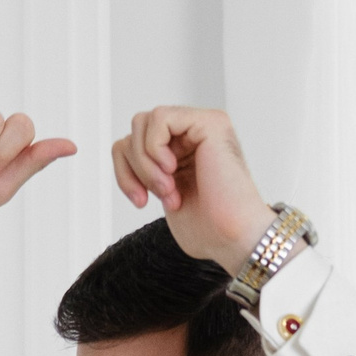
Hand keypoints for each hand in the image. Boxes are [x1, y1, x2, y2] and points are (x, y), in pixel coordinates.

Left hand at [111, 107, 271, 268]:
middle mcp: (191, 134)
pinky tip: (172, 170)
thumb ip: (143, 167)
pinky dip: (154, 147)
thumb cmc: (208, 227)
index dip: (126, 174)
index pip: (131, 144)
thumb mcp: (161, 193)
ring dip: (145, 162)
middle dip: (135, 168)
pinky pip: (159, 118)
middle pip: (134, 131)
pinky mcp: (209, 122)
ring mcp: (201, 125)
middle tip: (162, 195)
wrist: (233, 237)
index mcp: (179, 152)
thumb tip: (123, 145)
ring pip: (141, 123)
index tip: (142, 202)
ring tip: (169, 188)